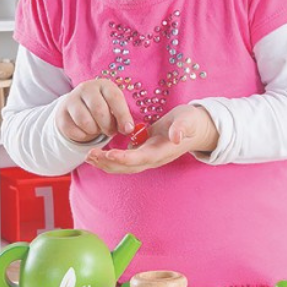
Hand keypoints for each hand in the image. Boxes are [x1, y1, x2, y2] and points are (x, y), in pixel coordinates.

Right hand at [56, 79, 133, 143]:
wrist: (78, 106)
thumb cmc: (104, 107)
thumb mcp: (114, 107)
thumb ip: (122, 116)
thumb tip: (128, 129)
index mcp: (104, 85)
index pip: (114, 98)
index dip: (123, 115)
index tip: (128, 130)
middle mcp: (86, 89)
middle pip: (99, 111)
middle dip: (108, 126)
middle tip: (111, 131)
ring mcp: (72, 100)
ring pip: (85, 122)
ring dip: (95, 131)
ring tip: (98, 129)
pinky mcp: (61, 114)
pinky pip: (74, 131)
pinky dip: (83, 136)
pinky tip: (86, 131)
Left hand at [86, 104, 218, 174]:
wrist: (197, 129)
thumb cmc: (191, 122)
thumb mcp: (188, 120)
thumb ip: (182, 128)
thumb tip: (177, 137)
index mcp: (162, 151)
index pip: (141, 158)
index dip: (124, 158)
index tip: (109, 154)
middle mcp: (154, 158)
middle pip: (128, 166)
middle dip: (108, 163)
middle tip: (89, 155)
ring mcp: (148, 158)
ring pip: (124, 166)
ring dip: (106, 163)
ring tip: (89, 156)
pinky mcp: (144, 153)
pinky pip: (124, 161)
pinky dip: (110, 159)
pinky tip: (97, 154)